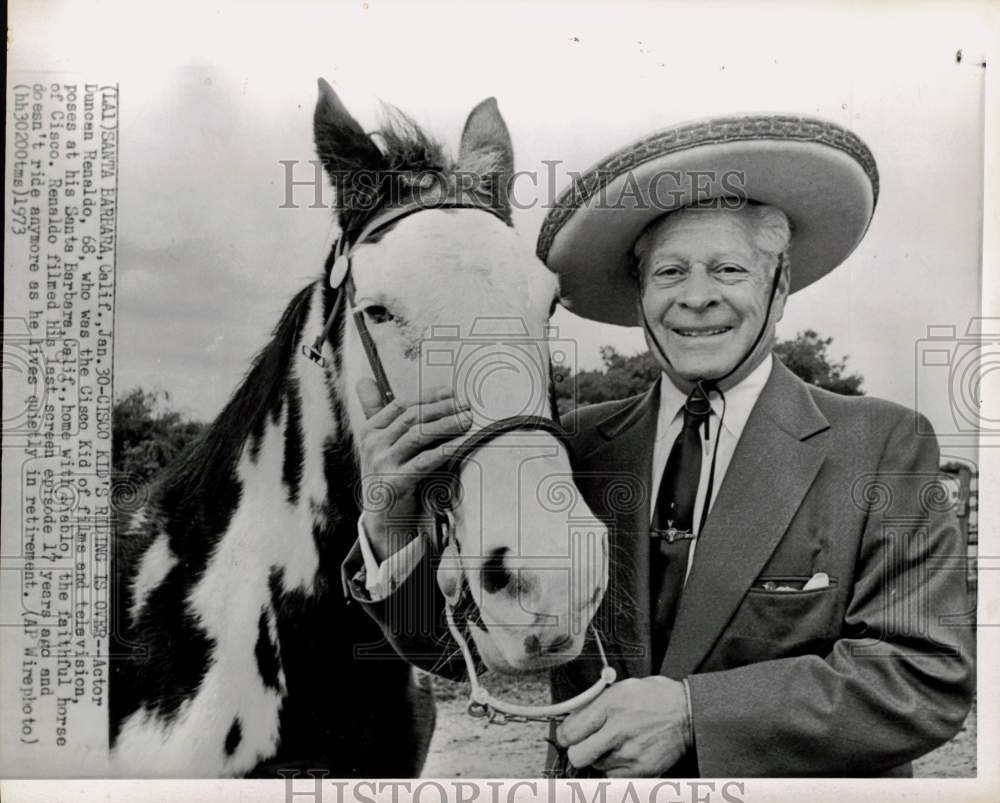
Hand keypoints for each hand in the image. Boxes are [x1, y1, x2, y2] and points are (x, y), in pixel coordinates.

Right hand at [356, 378, 472, 561]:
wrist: (383, 522)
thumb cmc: (391, 479)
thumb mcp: (383, 447)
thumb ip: (383, 417)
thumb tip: (365, 380)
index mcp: (369, 431)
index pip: (401, 404)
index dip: (428, 395)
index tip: (452, 392)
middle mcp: (372, 444)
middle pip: (412, 416)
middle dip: (442, 407)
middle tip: (467, 405)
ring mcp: (382, 463)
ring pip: (419, 434)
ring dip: (447, 424)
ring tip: (468, 420)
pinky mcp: (395, 483)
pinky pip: (425, 460)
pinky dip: (445, 449)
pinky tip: (462, 443)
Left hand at [556, 677, 691, 777]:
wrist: (687, 713)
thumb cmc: (656, 698)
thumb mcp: (622, 687)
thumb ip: (595, 703)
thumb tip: (572, 717)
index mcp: (611, 705)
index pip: (570, 732)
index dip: (566, 735)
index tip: (569, 735)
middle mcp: (618, 730)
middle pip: (577, 756)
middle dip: (578, 749)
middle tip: (586, 742)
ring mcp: (630, 753)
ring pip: (596, 766)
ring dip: (600, 757)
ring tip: (616, 743)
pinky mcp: (641, 770)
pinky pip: (613, 776)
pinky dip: (616, 767)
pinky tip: (626, 753)